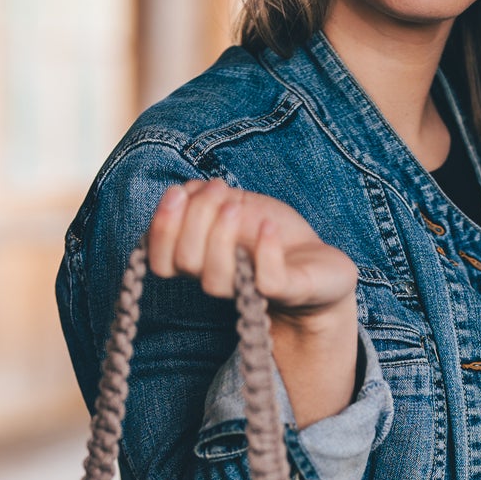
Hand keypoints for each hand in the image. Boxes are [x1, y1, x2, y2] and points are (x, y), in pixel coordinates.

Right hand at [146, 177, 357, 327]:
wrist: (319, 266)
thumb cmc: (272, 235)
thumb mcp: (236, 206)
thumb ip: (204, 199)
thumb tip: (184, 192)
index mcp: (201, 261)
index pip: (160, 261)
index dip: (161, 229)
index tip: (178, 192)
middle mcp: (220, 279)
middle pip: (185, 262)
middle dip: (195, 218)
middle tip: (218, 187)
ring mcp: (251, 289)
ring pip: (214, 280)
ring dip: (220, 233)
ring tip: (236, 204)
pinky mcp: (288, 292)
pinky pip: (267, 281)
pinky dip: (265, 249)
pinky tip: (268, 226)